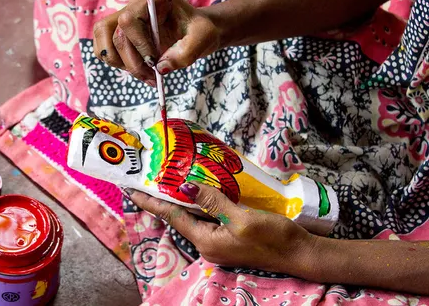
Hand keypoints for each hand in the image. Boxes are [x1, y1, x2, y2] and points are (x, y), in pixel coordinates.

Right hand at [93, 0, 220, 83]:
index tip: (155, 62)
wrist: (195, 31)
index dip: (138, 44)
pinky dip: (118, 65)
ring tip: (146, 75)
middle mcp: (133, 4)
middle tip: (151, 77)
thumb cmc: (199, 31)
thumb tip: (160, 68)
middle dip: (131, 62)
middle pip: (114, 34)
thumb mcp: (203, 39)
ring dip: (122, 65)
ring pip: (104, 43)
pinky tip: (139, 69)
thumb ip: (185, 54)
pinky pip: (104, 50)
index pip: (128, 20)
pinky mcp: (117, 32)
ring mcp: (122, 17)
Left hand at [124, 182, 314, 273]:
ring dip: (184, 200)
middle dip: (165, 198)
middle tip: (150, 178)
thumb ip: (213, 202)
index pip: (172, 216)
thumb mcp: (241, 217)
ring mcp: (219, 243)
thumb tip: (185, 187)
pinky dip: (202, 204)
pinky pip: (209, 219)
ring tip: (170, 181)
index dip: (152, 202)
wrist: (300, 254)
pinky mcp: (230, 238)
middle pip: (180, 217)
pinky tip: (201, 191)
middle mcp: (207, 244)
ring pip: (195, 217)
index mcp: (206, 241)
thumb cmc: (273, 237)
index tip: (132, 190)